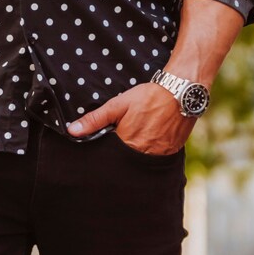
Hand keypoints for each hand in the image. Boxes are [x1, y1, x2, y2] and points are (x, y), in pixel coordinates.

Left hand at [67, 82, 192, 155]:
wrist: (181, 93)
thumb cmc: (148, 97)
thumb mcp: (118, 105)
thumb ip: (95, 120)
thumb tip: (72, 131)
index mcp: (126, 143)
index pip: (110, 156)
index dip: (108, 149)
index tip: (111, 139)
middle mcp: (143, 154)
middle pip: (126, 161)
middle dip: (122, 154)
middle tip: (129, 135)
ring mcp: (159, 156)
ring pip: (141, 161)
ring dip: (137, 153)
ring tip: (142, 136)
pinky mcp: (172, 153)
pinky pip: (157, 159)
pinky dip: (153, 153)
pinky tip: (153, 139)